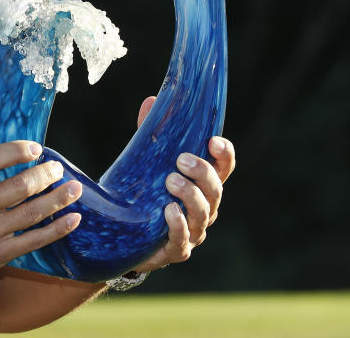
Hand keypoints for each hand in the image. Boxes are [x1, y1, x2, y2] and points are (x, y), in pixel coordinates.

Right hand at [0, 141, 82, 290]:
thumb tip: (0, 158)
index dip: (18, 150)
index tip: (35, 148)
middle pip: (20, 186)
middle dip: (45, 174)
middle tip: (57, 168)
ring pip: (32, 212)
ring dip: (58, 198)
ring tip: (74, 188)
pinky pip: (34, 240)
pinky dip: (57, 229)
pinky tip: (72, 219)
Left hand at [133, 96, 236, 272]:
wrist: (125, 235)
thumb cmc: (144, 193)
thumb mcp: (147, 162)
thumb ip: (151, 134)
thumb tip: (152, 101)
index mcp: (202, 184)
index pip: (223, 168)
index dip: (224, 155)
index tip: (214, 141)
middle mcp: (204, 207)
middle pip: (216, 189)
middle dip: (202, 172)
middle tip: (181, 159)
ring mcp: (194, 230)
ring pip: (203, 213)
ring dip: (190, 195)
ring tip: (170, 182)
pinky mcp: (177, 249)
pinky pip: (183, 238)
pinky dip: (178, 225)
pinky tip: (168, 211)